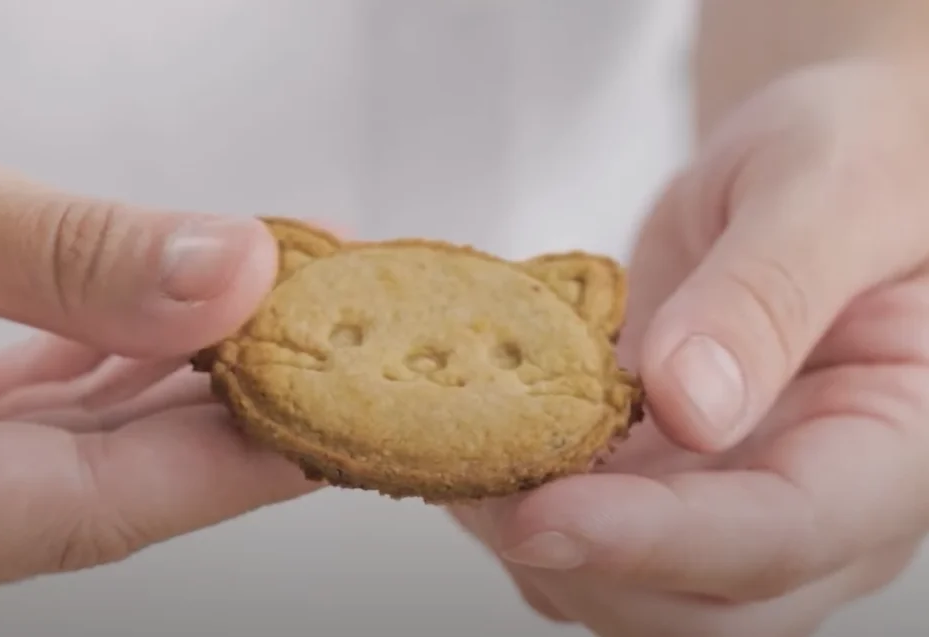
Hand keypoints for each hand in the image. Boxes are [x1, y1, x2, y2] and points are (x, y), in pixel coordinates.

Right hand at [0, 137, 319, 594]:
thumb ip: (58, 254)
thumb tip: (228, 271)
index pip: (103, 510)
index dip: (239, 465)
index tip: (342, 415)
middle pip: (106, 478)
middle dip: (227, 399)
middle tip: (324, 329)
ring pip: (72, 440)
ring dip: (174, 370)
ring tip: (263, 302)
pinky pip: (26, 405)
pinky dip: (99, 353)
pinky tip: (154, 310)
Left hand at [454, 58, 928, 635]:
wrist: (817, 170)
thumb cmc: (860, 156)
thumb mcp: (830, 190)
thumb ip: (770, 293)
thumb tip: (689, 405)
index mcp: (894, 443)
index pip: (786, 533)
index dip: (659, 540)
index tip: (545, 515)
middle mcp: (819, 502)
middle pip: (704, 604)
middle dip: (584, 562)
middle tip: (479, 476)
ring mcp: (736, 498)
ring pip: (634, 592)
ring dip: (539, 542)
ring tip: (465, 452)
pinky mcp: (668, 481)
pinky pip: (593, 534)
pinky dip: (525, 503)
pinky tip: (482, 436)